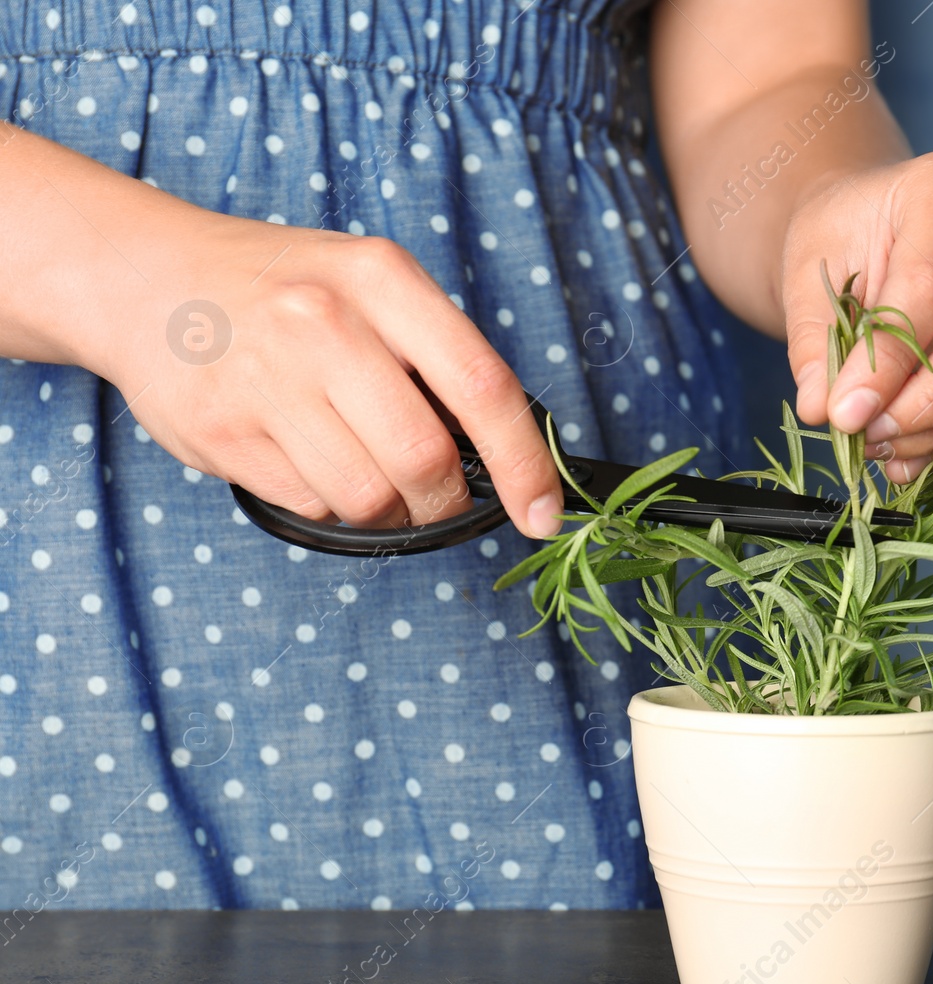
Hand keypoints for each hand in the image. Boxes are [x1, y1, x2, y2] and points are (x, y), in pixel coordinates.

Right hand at [94, 214, 563, 539]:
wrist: (143, 276)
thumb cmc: (282, 289)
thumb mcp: (371, 285)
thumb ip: (438, 355)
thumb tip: (508, 454)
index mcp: (383, 279)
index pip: (484, 388)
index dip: (525, 465)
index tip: (543, 512)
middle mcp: (325, 323)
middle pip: (426, 460)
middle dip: (444, 500)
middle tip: (436, 495)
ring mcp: (266, 378)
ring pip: (369, 497)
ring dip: (386, 510)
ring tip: (364, 470)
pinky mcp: (221, 431)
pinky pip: (311, 505)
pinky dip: (327, 502)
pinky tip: (306, 456)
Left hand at [781, 150, 932, 482]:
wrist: (873, 231)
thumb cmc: (842, 238)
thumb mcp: (806, 273)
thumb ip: (813, 341)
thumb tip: (823, 409)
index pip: (931, 287)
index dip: (889, 362)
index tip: (843, 415)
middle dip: (931, 403)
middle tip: (867, 437)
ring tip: (878, 446)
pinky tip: (905, 449)